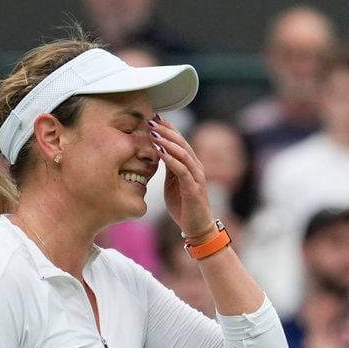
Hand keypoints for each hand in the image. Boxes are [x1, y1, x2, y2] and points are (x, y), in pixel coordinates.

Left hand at [149, 117, 214, 241]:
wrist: (197, 229)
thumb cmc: (184, 207)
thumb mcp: (173, 183)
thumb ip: (170, 167)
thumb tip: (159, 150)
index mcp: (191, 165)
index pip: (180, 141)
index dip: (168, 128)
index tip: (153, 118)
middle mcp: (197, 168)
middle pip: (182, 143)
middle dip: (166, 130)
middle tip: (151, 121)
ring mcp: (197, 178)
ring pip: (183, 153)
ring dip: (167, 142)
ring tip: (153, 133)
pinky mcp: (193, 189)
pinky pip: (182, 170)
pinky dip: (170, 159)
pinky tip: (159, 151)